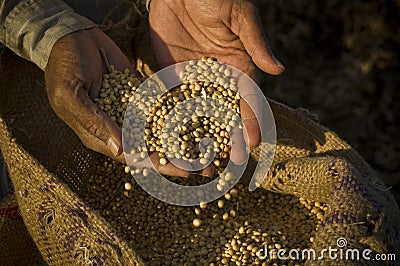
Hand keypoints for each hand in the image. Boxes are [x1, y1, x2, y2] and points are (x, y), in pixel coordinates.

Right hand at [45, 28, 207, 176]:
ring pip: (161, 130)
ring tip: (209, 147)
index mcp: (101, 135)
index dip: (161, 165)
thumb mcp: (70, 96)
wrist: (72, 37)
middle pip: (153, 149)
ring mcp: (131, 111)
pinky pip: (162, 106)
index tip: (186, 170)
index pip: (135, 157)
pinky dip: (178, 113)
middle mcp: (120, 127)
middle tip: (207, 167)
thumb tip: (120, 150)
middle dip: (179, 159)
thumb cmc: (63, 68)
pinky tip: (199, 119)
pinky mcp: (140, 94)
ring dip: (184, 140)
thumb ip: (94, 123)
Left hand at [149, 0, 284, 163]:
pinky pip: (172, 98)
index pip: (246, 97)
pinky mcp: (171, 71)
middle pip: (224, 111)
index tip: (252, 142)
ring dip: (202, 134)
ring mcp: (193, 76)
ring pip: (199, 110)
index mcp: (238, 64)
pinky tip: (173, 137)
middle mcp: (217, 75)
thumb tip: (278, 71)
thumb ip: (255, 44)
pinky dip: (173, 117)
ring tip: (203, 159)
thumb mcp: (240, 16)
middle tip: (231, 163)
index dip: (249, 120)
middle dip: (228, 136)